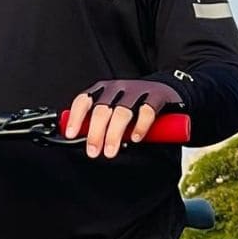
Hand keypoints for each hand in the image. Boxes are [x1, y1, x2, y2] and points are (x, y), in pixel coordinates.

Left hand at [64, 79, 182, 158]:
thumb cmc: (135, 105)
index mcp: (103, 90)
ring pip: (121, 112)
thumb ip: (102, 123)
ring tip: (111, 151)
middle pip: (102, 109)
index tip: (71, 134)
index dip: (76, 117)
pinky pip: (147, 111)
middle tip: (93, 151)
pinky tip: (135, 138)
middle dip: (95, 133)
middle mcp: (118, 88)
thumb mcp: (114, 110)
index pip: (84, 100)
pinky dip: (140, 126)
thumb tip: (88, 144)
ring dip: (114, 134)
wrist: (166, 90)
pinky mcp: (156, 95)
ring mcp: (137, 90)